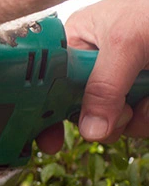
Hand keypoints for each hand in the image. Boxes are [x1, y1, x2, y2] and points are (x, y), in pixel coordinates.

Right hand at [36, 0, 148, 153]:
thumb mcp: (125, 43)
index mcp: (77, 43)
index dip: (46, 113)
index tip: (50, 142)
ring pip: (117, 122)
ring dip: (138, 118)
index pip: (49, 83)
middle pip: (84, 110)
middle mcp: (97, 65)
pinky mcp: (146, 93)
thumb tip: (89, 131)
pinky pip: (142, 121)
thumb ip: (102, 86)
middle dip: (106, 118)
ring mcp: (125, 81)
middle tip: (121, 115)